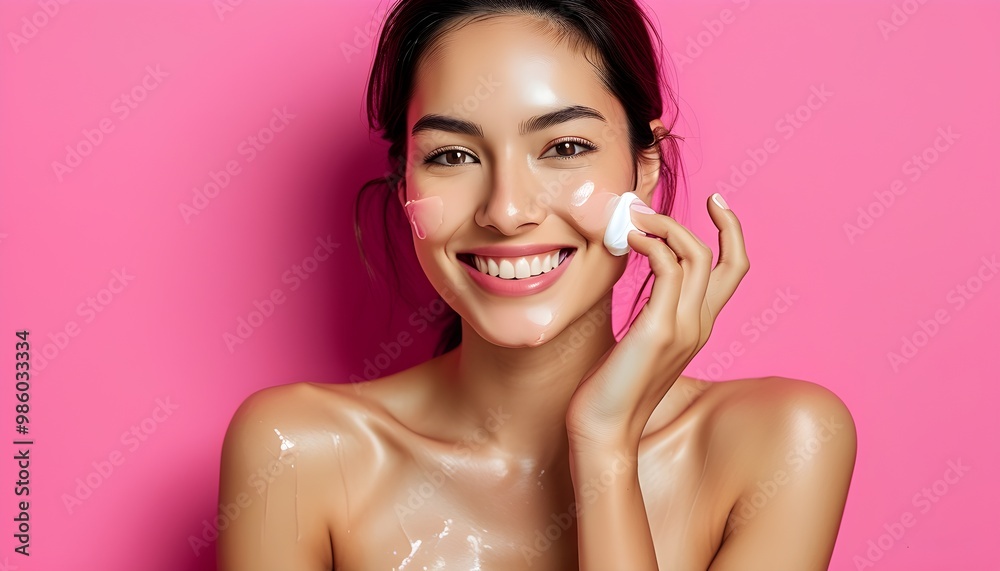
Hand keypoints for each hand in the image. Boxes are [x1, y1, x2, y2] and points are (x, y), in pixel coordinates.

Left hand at [565, 193, 748, 448]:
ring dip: (665, 226)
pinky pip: (667, 269)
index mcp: (698, 327)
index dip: (731, 235)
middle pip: (730, 261)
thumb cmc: (613, 387)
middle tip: (698, 196)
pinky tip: (627, 239)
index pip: (732, 273)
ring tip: (635, 218)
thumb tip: (635, 264)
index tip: (716, 205)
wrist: (604, 430)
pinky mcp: (658, 330)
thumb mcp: (639, 340)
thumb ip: (649, 307)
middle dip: (722, 222)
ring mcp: (683, 328)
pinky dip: (650, 243)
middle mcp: (699, 325)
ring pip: (695, 257)